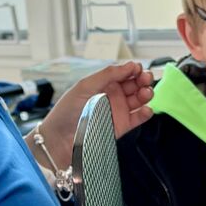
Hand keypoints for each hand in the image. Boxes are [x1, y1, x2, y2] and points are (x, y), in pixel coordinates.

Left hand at [34, 61, 155, 171]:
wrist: (60, 139)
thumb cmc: (66, 112)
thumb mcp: (85, 86)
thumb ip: (107, 74)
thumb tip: (129, 65)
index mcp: (103, 83)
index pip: (124, 73)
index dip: (133, 69)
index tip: (138, 68)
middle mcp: (112, 96)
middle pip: (134, 84)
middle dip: (143, 79)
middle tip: (145, 79)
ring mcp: (118, 111)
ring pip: (139, 99)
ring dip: (146, 94)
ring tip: (146, 93)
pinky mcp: (122, 127)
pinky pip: (138, 118)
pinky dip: (145, 113)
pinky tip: (145, 109)